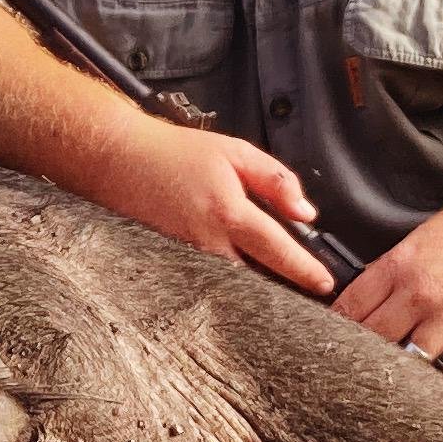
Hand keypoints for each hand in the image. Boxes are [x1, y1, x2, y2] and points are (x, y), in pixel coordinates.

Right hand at [80, 113, 334, 293]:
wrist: (118, 161)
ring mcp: (188, 259)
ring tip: (277, 285)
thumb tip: (305, 212)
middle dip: (282, 287)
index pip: (278, 251)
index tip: (324, 284)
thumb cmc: (172, 153)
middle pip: (257, 279)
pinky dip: (229, 279)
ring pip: (232, 283)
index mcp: (228, 214)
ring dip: (257, 285)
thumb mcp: (235, 152)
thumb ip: (276, 180)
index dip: (305, 271)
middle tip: (305, 289)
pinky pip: (210, 278)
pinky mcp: (174, 263)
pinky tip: (240, 274)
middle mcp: (208, 244)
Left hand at [333, 188, 442, 381]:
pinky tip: (433, 401)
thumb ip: (396, 269)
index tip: (328, 344)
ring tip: (387, 392)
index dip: (335, 328)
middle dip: (359, 357)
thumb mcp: (425, 235)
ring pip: (410, 360)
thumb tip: (370, 297)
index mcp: (400, 265)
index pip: (351, 305)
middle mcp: (420, 294)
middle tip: (350, 374)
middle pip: (373, 337)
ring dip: (399, 376)